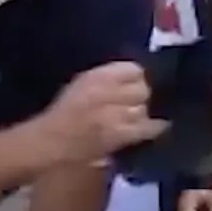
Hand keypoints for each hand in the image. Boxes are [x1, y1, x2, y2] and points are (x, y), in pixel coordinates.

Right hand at [38, 61, 167, 162]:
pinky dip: (154, 127)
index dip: (137, 78)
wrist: (51, 140)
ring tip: (133, 118)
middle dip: (141, 97)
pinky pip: (146, 128)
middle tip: (134, 104)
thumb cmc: (64, 112)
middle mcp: (108, 91)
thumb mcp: (83, 84)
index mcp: (97, 76)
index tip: (135, 84)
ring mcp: (115, 114)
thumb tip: (136, 77)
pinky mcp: (120, 134)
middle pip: (142, 89)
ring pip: (143, 109)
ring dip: (141, 113)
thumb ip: (108, 79)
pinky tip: (160, 126)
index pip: (134, 70)